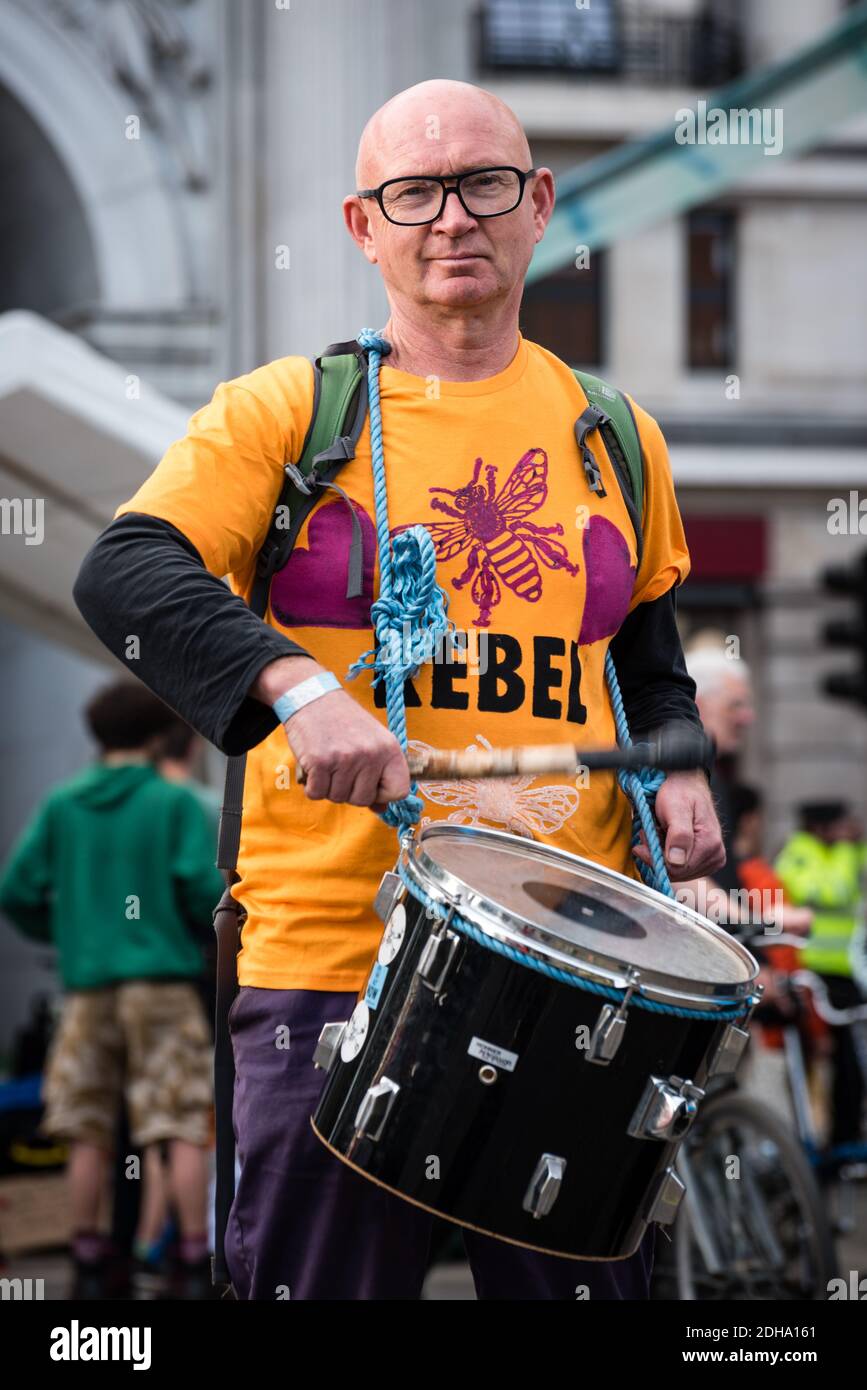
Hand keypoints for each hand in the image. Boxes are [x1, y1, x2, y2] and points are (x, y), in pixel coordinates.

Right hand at [251, 656, 409, 807]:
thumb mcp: (370, 742)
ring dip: (329, 787)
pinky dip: (312, 786)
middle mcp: (370, 754)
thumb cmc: (343, 721)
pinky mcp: (319, 762)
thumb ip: (378, 774)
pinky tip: (314, 766)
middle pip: (363, 799)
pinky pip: (316, 793)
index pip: (399, 791)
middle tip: (341, 769)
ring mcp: (345, 758)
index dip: (382, 794)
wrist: (312, 696)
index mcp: (389, 748)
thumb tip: (381, 809)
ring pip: (337, 798)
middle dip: (349, 791)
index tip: (370, 784)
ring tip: (328, 762)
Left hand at [632, 769, 725, 880]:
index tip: (645, 835)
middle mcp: (716, 856)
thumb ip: (678, 834)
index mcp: (711, 845)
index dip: (654, 856)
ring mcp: (712, 860)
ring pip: (676, 872)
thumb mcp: (676, 808)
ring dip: (661, 854)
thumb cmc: (680, 791)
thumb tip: (676, 861)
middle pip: (676, 873)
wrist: (687, 783)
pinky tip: (665, 838)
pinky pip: (679, 867)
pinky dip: (667, 854)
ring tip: (658, 832)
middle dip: (657, 854)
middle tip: (650, 831)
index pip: (675, 869)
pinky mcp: (705, 861)